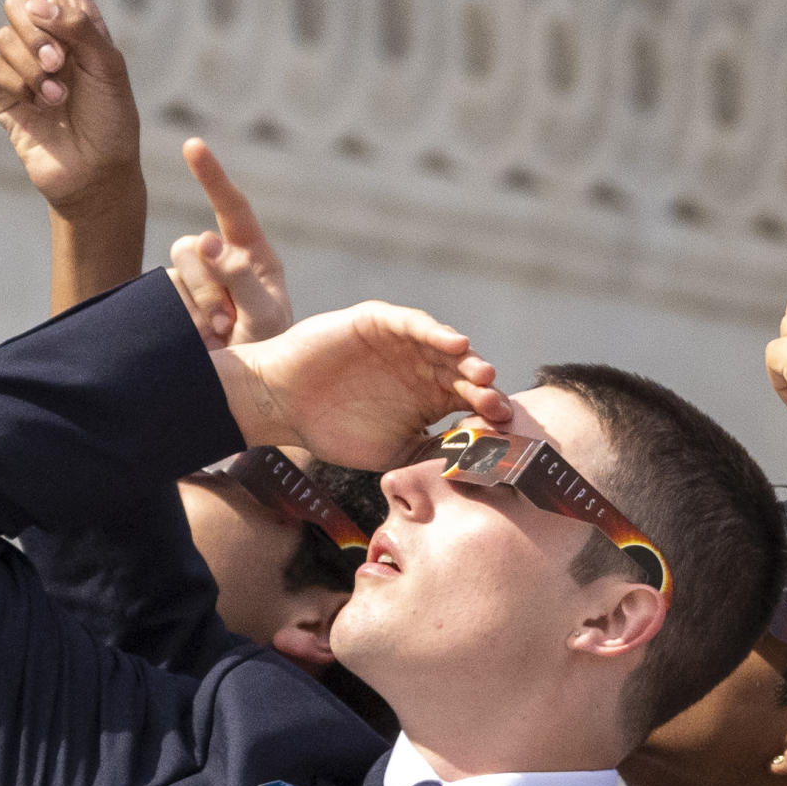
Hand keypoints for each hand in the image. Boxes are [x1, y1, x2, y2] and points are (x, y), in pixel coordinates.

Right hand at [0, 0, 139, 218]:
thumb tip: (37, 5)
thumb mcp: (110, 70)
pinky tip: (41, 105)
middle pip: (18, 3)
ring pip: (4, 35)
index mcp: (78, 20)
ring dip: (31, 63)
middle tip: (61, 66)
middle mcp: (47, 35)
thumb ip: (79, 29)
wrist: (97, 175)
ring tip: (57, 93)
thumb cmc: (115, 123)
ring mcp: (21, 62)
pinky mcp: (3, 92)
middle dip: (37, 32)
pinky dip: (17, 83)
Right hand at [168, 138, 294, 346]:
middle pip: (192, 246)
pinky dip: (180, 316)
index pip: (232, 207)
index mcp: (254, 255)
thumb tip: (208, 239)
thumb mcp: (264, 315)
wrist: (248, 392)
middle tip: (230, 324)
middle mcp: (222, 261)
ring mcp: (196, 281)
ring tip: (221, 335)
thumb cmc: (271, 354)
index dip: (211, 175)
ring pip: (175, 272)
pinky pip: (161, 296)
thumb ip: (240, 278)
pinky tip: (201, 339)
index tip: (193, 145)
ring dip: (195, 304)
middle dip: (207, 286)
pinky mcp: (174, 302)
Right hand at [214, 302, 498, 469]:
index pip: (471, 403)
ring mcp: (404, 344)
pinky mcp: (380, 322)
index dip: (488, 416)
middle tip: (498, 407)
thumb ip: (434, 452)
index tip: (504, 434)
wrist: (282, 405)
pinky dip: (434, 331)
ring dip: (467, 360)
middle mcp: (425, 369)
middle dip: (484, 391)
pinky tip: (454, 345)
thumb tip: (479, 463)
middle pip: (466, 376)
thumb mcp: (395, 451)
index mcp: (433, 400)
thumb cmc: (336, 432)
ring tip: (484, 374)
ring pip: (445, 349)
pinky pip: (413, 323)